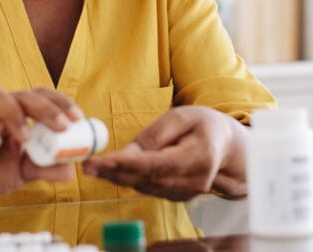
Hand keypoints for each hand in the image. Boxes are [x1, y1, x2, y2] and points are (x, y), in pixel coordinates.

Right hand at [0, 86, 83, 206]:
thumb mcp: (23, 173)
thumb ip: (45, 168)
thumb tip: (70, 170)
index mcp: (15, 115)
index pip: (39, 95)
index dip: (59, 102)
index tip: (77, 118)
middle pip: (20, 93)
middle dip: (44, 107)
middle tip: (62, 126)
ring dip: (13, 112)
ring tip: (26, 138)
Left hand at [82, 106, 246, 200]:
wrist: (225, 147)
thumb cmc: (203, 125)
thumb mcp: (182, 116)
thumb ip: (155, 135)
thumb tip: (126, 154)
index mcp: (200, 157)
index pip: (160, 164)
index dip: (131, 164)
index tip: (106, 160)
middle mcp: (195, 180)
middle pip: (148, 179)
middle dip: (114, 173)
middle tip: (88, 165)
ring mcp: (187, 192)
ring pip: (145, 186)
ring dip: (117, 178)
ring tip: (92, 166)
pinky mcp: (177, 196)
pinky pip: (149, 188)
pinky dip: (129, 179)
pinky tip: (111, 171)